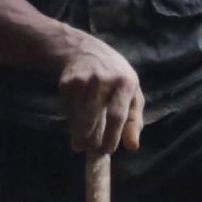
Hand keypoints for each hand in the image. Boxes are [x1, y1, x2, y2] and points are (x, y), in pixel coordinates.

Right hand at [53, 32, 144, 155]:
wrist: (84, 50)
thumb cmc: (115, 76)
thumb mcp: (132, 92)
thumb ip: (134, 120)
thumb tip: (133, 146)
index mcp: (125, 83)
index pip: (118, 115)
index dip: (112, 136)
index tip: (107, 151)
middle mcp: (104, 80)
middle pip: (94, 118)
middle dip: (92, 138)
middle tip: (93, 150)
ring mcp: (83, 81)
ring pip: (79, 117)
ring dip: (80, 134)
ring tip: (81, 143)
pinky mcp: (67, 83)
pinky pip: (68, 111)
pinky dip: (71, 121)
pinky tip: (76, 121)